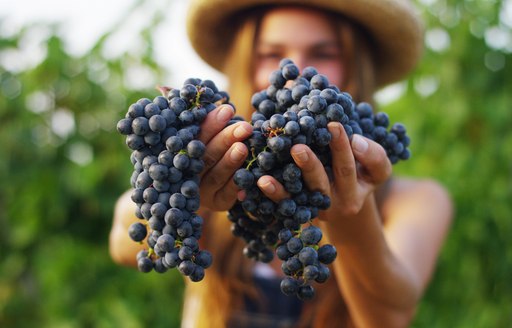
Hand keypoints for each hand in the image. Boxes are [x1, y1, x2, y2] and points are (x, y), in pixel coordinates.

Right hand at [197, 104, 252, 210]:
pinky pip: (228, 194)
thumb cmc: (210, 146)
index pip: (194, 137)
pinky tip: (250, 174)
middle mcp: (188, 173)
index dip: (210, 124)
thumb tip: (202, 95)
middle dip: (225, 139)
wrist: (213, 185)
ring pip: (216, 175)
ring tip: (243, 147)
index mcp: (181, 153)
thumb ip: (203, 119)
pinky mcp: (218, 203)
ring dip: (230, 161)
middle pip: (205, 156)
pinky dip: (238, 184)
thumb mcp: (204, 133)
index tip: (227, 109)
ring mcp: (202, 191)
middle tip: (244, 127)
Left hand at [256, 122, 391, 219]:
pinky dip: (273, 193)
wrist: (347, 202)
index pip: (348, 169)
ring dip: (282, 186)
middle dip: (309, 165)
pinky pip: (283, 204)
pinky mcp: (297, 211)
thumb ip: (373, 155)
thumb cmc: (362, 174)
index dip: (342, 148)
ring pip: (297, 197)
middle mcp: (333, 204)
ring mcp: (313, 209)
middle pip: (321, 184)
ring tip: (267, 176)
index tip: (333, 125)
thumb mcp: (376, 169)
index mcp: (355, 193)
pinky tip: (261, 181)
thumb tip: (355, 140)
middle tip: (298, 148)